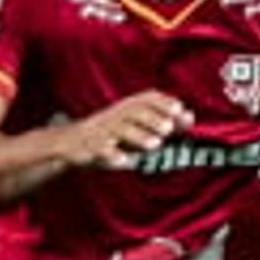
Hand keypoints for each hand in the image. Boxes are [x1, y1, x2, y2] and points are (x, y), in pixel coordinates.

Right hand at [65, 90, 191, 170]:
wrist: (68, 143)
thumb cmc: (109, 135)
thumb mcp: (135, 126)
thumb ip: (162, 121)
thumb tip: (190, 115)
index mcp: (124, 109)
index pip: (144, 99)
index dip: (161, 102)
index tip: (179, 107)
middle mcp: (113, 117)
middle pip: (132, 112)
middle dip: (151, 118)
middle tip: (169, 128)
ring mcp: (100, 132)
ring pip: (118, 130)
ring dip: (137, 135)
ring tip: (154, 144)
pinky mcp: (87, 147)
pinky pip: (99, 149)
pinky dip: (111, 154)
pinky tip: (124, 161)